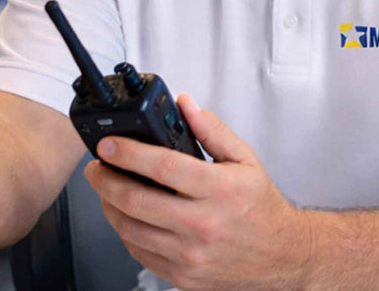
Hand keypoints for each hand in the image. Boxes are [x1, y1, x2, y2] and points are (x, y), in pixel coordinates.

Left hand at [85, 94, 313, 290]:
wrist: (281, 255)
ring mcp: (190, 254)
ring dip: (109, 206)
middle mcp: (203, 224)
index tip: (108, 145)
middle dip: (105, 179)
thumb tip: (185, 105)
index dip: (128, 152)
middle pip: (136, 200)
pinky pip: (139, 252)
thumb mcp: (245, 160)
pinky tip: (127, 216)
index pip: (162, 166)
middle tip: (97, 167)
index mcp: (220, 190)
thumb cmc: (261, 208)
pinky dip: (126, 231)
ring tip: (107, 190)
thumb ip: (212, 131)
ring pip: (130, 229)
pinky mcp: (182, 275)